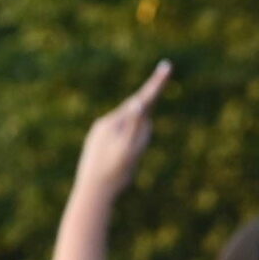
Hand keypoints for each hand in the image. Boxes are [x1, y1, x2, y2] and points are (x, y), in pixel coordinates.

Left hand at [73, 61, 171, 201]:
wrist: (91, 194)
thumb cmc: (114, 174)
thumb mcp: (130, 151)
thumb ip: (136, 126)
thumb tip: (138, 102)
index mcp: (114, 123)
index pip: (140, 99)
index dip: (156, 84)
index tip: (167, 65)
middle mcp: (104, 124)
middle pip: (134, 114)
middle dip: (143, 123)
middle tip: (134, 149)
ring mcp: (98, 134)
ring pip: (126, 128)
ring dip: (133, 139)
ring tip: (124, 162)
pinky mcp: (95, 144)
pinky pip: (117, 139)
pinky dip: (124, 145)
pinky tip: (116, 162)